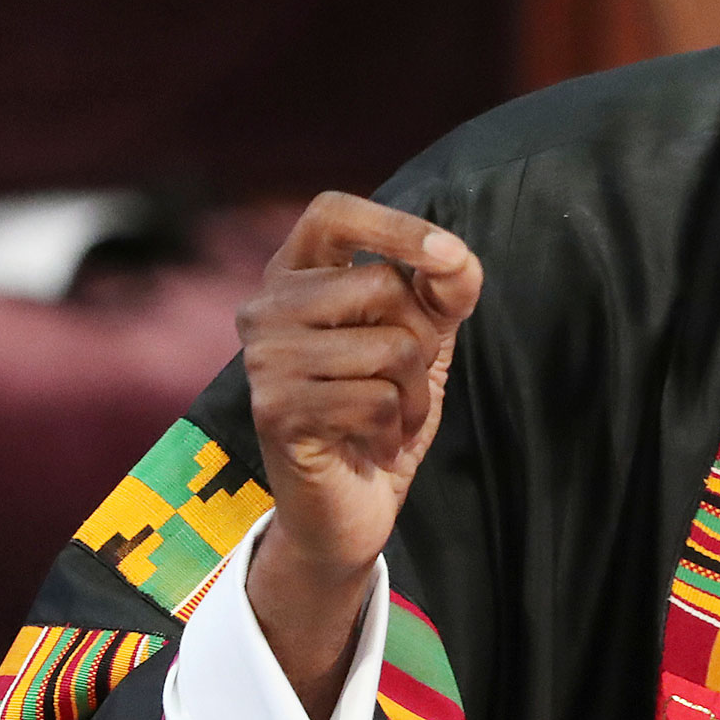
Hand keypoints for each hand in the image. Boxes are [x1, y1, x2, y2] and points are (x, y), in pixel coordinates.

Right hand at [237, 192, 483, 719]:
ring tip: (385, 415)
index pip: (332, 212)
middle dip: (421, 338)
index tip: (448, 256)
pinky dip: (393, 425)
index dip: (395, 225)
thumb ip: (443, 290)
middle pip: (381, 285)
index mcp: (295, 274)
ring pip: (388, 345)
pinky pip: (375, 397)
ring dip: (411, 391)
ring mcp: (262, 358)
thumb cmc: (380, 411)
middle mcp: (264, 306)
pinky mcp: (274, 409)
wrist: (347, 507)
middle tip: (401, 380)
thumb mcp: (423, 340)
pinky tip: (367, 442)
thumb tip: (456, 259)